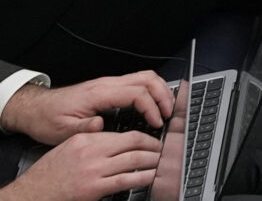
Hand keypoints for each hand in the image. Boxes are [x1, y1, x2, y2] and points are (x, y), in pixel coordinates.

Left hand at [2, 73, 171, 142]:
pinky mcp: (109, 88)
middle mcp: (106, 84)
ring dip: (160, 90)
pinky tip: (152, 104)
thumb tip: (102, 125)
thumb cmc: (48, 119)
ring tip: (165, 108)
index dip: (151, 107)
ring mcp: (108, 84)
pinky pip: (137, 82)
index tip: (156, 122)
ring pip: (145, 77)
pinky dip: (151, 91)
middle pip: (147, 79)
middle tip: (169, 113)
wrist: (36, 109)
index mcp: (98, 93)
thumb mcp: (62, 131)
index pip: (136, 93)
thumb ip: (84, 128)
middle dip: (163, 95)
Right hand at [5, 131, 163, 200]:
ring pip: (133, 160)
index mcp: (86, 139)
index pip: (123, 134)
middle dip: (153, 145)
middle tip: (163, 149)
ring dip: (152, 160)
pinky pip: (125, 180)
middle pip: (133, 142)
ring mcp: (94, 170)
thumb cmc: (49, 173)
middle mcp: (92, 152)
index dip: (143, 136)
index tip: (152, 139)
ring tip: (162, 162)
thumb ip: (92, 141)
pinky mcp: (94, 188)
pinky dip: (142, 177)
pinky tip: (151, 177)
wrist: (32, 193)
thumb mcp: (69, 148)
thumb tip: (116, 141)